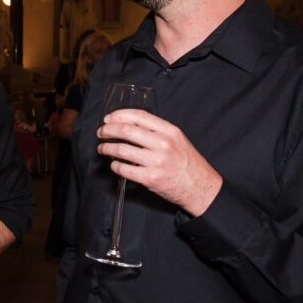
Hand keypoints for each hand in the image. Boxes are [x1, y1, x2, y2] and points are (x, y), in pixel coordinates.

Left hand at [98, 108, 221, 215]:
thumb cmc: (187, 163)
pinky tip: (113, 164)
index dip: (118, 115)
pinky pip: (124, 169)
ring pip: (121, 150)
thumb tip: (128, 124)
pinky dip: (114, 165)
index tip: (108, 119)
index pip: (138, 116)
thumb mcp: (177, 139)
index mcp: (170, 131)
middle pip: (126, 130)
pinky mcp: (151, 178)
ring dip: (106, 148)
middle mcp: (163, 144)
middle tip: (101, 133)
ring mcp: (157, 162)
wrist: (201, 187)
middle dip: (107, 130)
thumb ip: (156, 130)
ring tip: (102, 148)